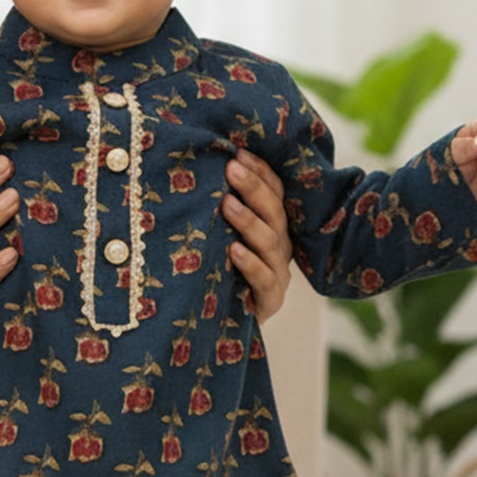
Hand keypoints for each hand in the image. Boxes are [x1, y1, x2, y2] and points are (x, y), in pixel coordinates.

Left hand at [221, 149, 292, 319]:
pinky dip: (250, 263)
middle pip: (274, 211)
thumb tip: (196, 171)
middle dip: (253, 187)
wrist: (223, 325)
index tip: (238, 151)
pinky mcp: (269, 300)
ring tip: (227, 203)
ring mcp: (277, 273)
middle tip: (231, 166)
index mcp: (272, 227)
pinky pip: (263, 279)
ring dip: (248, 220)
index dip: (260, 171)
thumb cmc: (220, 273)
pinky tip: (234, 250)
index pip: (274, 192)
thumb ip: (219, 212)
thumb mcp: (220, 238)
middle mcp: (279, 246)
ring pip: (270, 242)